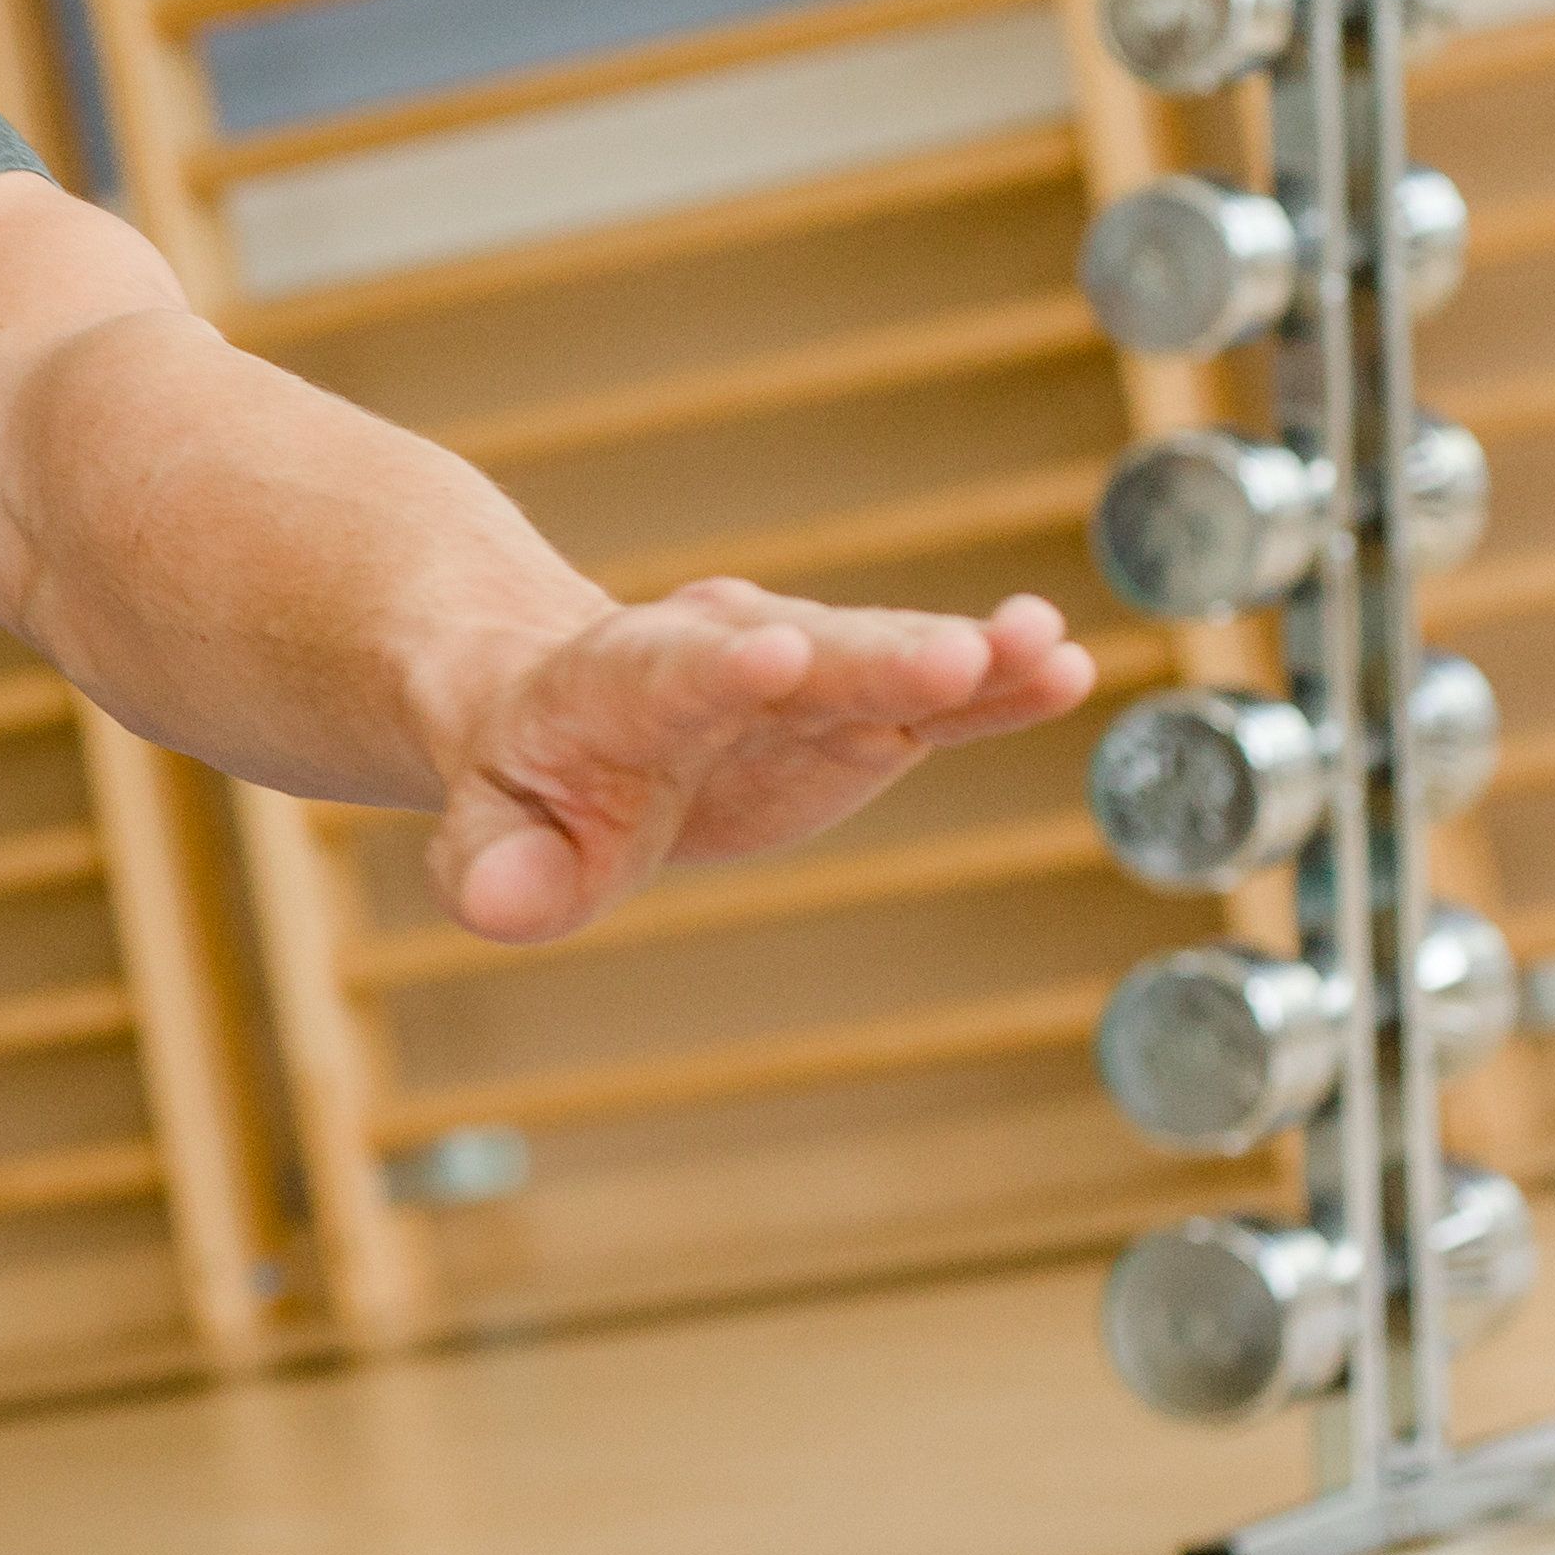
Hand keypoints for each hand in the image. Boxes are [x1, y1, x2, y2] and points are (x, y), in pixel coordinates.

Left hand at [430, 579, 1094, 945]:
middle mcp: (722, 654)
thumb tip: (504, 905)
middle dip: (875, 658)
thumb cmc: (526, 793)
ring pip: (884, 657)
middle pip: (807, 652)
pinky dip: (996, 685)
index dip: (721, 665)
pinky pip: (937, 700)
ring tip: (1044, 649)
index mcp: (616, 685)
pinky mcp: (864, 714)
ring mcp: (806, 677)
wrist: (570, 723)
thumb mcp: (491, 844)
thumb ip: (498, 872)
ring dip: (964, 657)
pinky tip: (1063, 665)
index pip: (671, 670)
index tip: (776, 650)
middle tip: (956, 659)